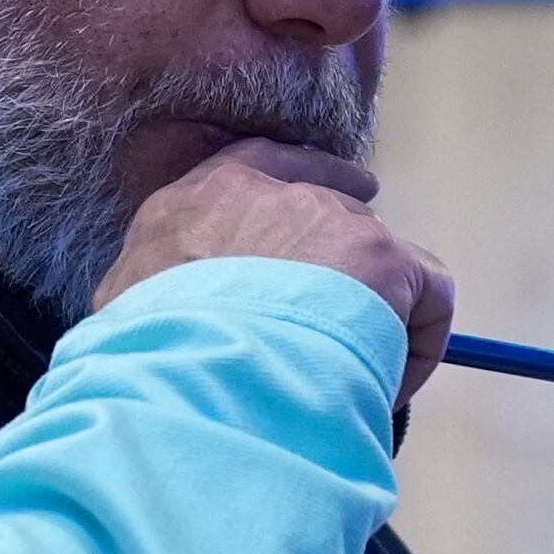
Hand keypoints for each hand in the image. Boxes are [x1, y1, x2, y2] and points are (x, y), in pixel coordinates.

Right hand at [93, 138, 453, 400]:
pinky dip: (421, 343)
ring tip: (360, 370)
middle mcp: (264, 193)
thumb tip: (165, 322)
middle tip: (353, 308)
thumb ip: (154, 294)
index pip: (256, 166)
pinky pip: (429, 295)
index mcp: (192, 202)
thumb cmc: (147, 353)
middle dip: (344, 256)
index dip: (302, 181)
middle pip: (330, 207)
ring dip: (373, 308)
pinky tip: (389, 387)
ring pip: (378, 258)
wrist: (191, 370)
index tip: (342, 195)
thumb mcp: (124, 308)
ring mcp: (327, 218)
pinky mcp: (382, 255)